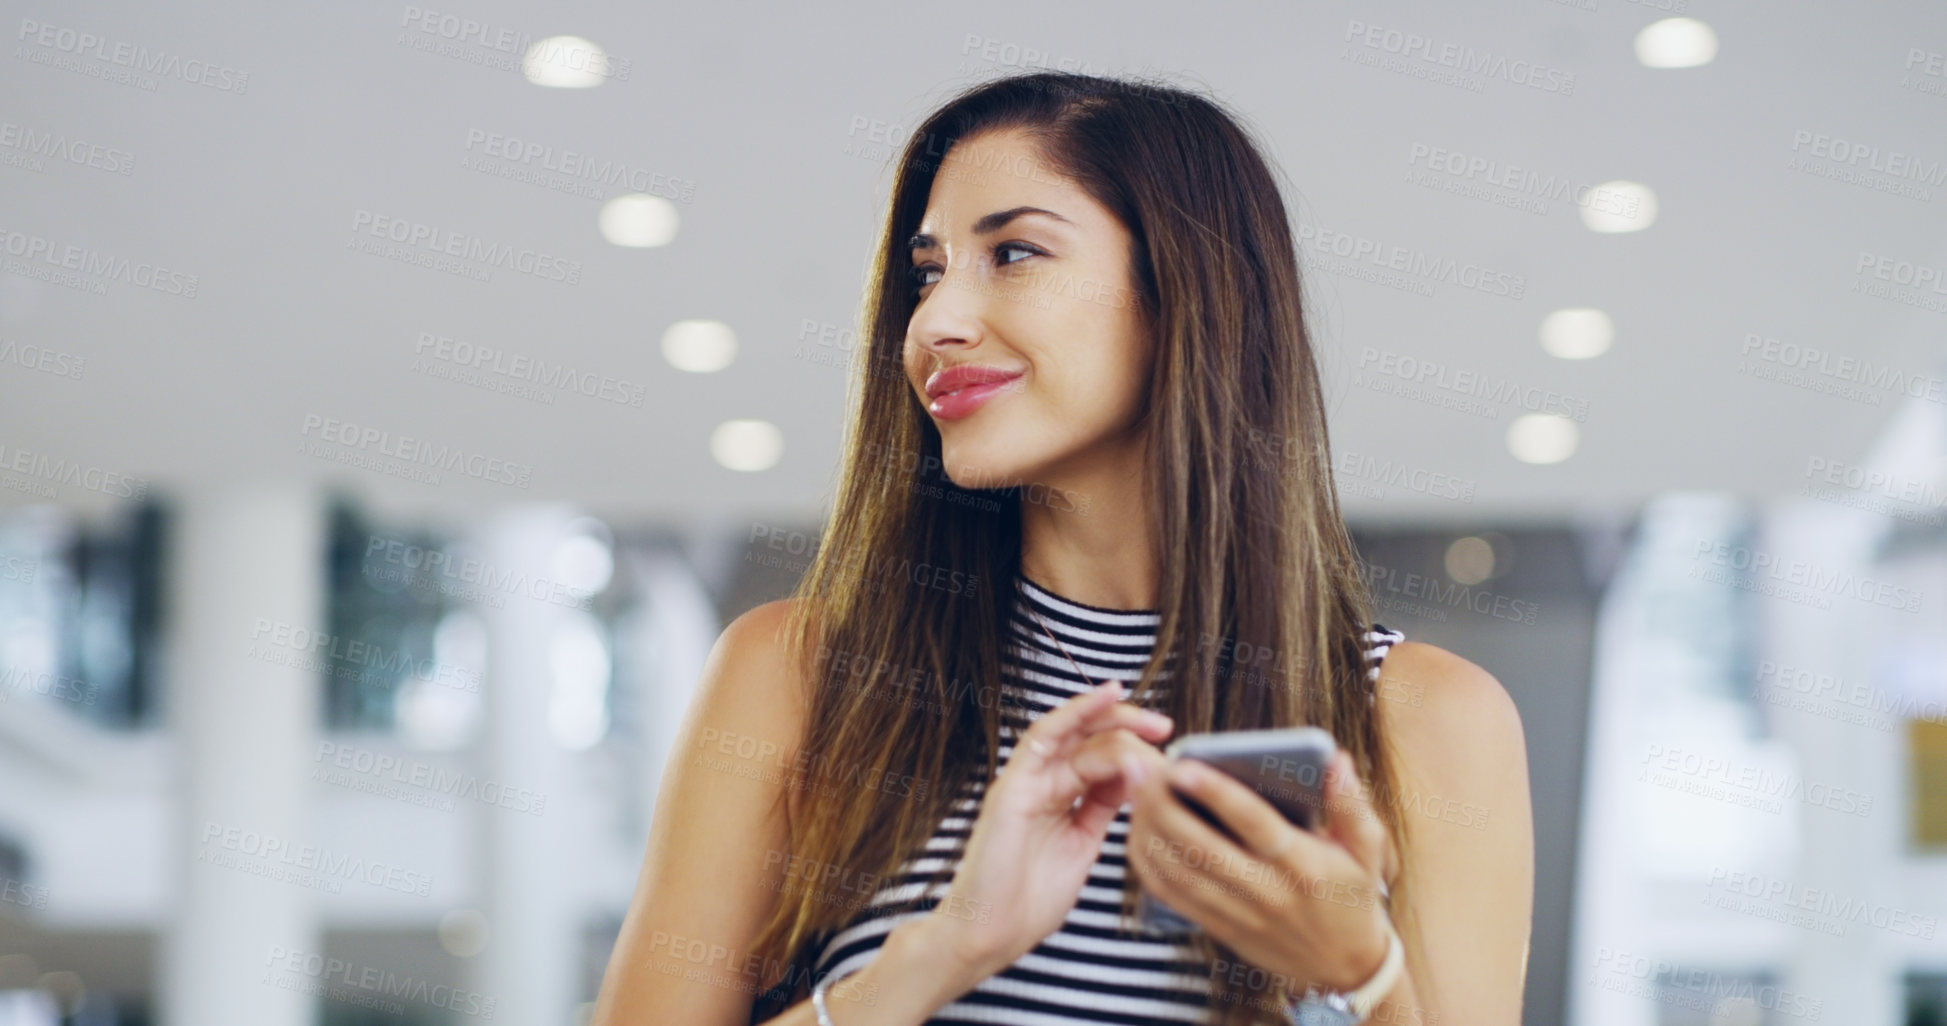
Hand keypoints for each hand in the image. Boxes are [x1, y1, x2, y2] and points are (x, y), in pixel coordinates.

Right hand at [925, 680, 1173, 984]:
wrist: (990, 933)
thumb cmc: (1029, 902)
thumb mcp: (1081, 847)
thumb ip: (1101, 811)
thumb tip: (1136, 779)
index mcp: (1059, 799)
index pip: (1099, 758)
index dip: (1134, 748)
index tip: (1170, 748)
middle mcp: (1042, 783)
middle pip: (1088, 738)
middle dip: (1129, 727)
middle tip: (1166, 728)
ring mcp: (1026, 781)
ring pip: (1072, 731)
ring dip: (1110, 715)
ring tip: (1146, 717)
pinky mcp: (1014, 785)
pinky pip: (1045, 737)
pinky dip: (1076, 712)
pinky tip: (1107, 696)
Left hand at [1119, 747, 1395, 994]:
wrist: (1346, 967)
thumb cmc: (1353, 896)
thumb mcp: (1367, 851)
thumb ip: (1351, 804)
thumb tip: (1335, 759)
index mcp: (1304, 864)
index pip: (1255, 824)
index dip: (1216, 794)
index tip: (1183, 765)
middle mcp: (1269, 892)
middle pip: (1203, 849)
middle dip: (1163, 807)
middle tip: (1141, 770)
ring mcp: (1241, 914)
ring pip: (1180, 874)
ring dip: (1148, 832)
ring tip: (1134, 793)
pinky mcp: (1221, 929)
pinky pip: (1174, 897)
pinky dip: (1149, 864)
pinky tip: (1138, 832)